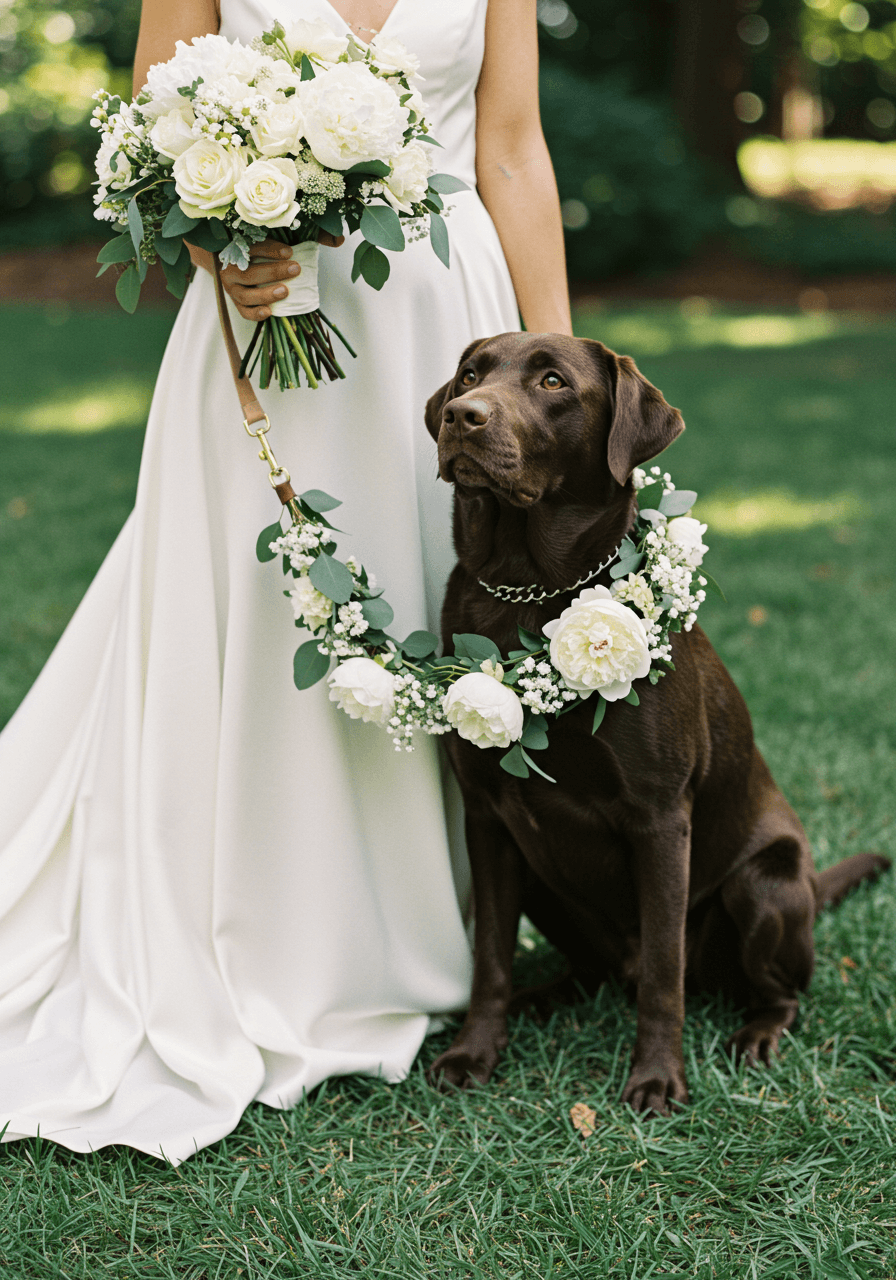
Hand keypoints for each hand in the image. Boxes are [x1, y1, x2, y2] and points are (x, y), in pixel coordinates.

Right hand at [201, 233, 344, 321]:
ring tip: (285, 291)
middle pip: (249, 272)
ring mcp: (232, 287)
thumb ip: (311, 236)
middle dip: (273, 271)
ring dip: (265, 294)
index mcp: (239, 246)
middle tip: (295, 269)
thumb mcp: (283, 238)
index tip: (289, 251)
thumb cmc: (265, 249)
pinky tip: (269, 313)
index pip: (251, 245)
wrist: (236, 263)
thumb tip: (339, 240)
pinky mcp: (236, 303)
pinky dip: (255, 314)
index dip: (269, 248)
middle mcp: (231, 267)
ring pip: (245, 294)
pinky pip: (243, 312)